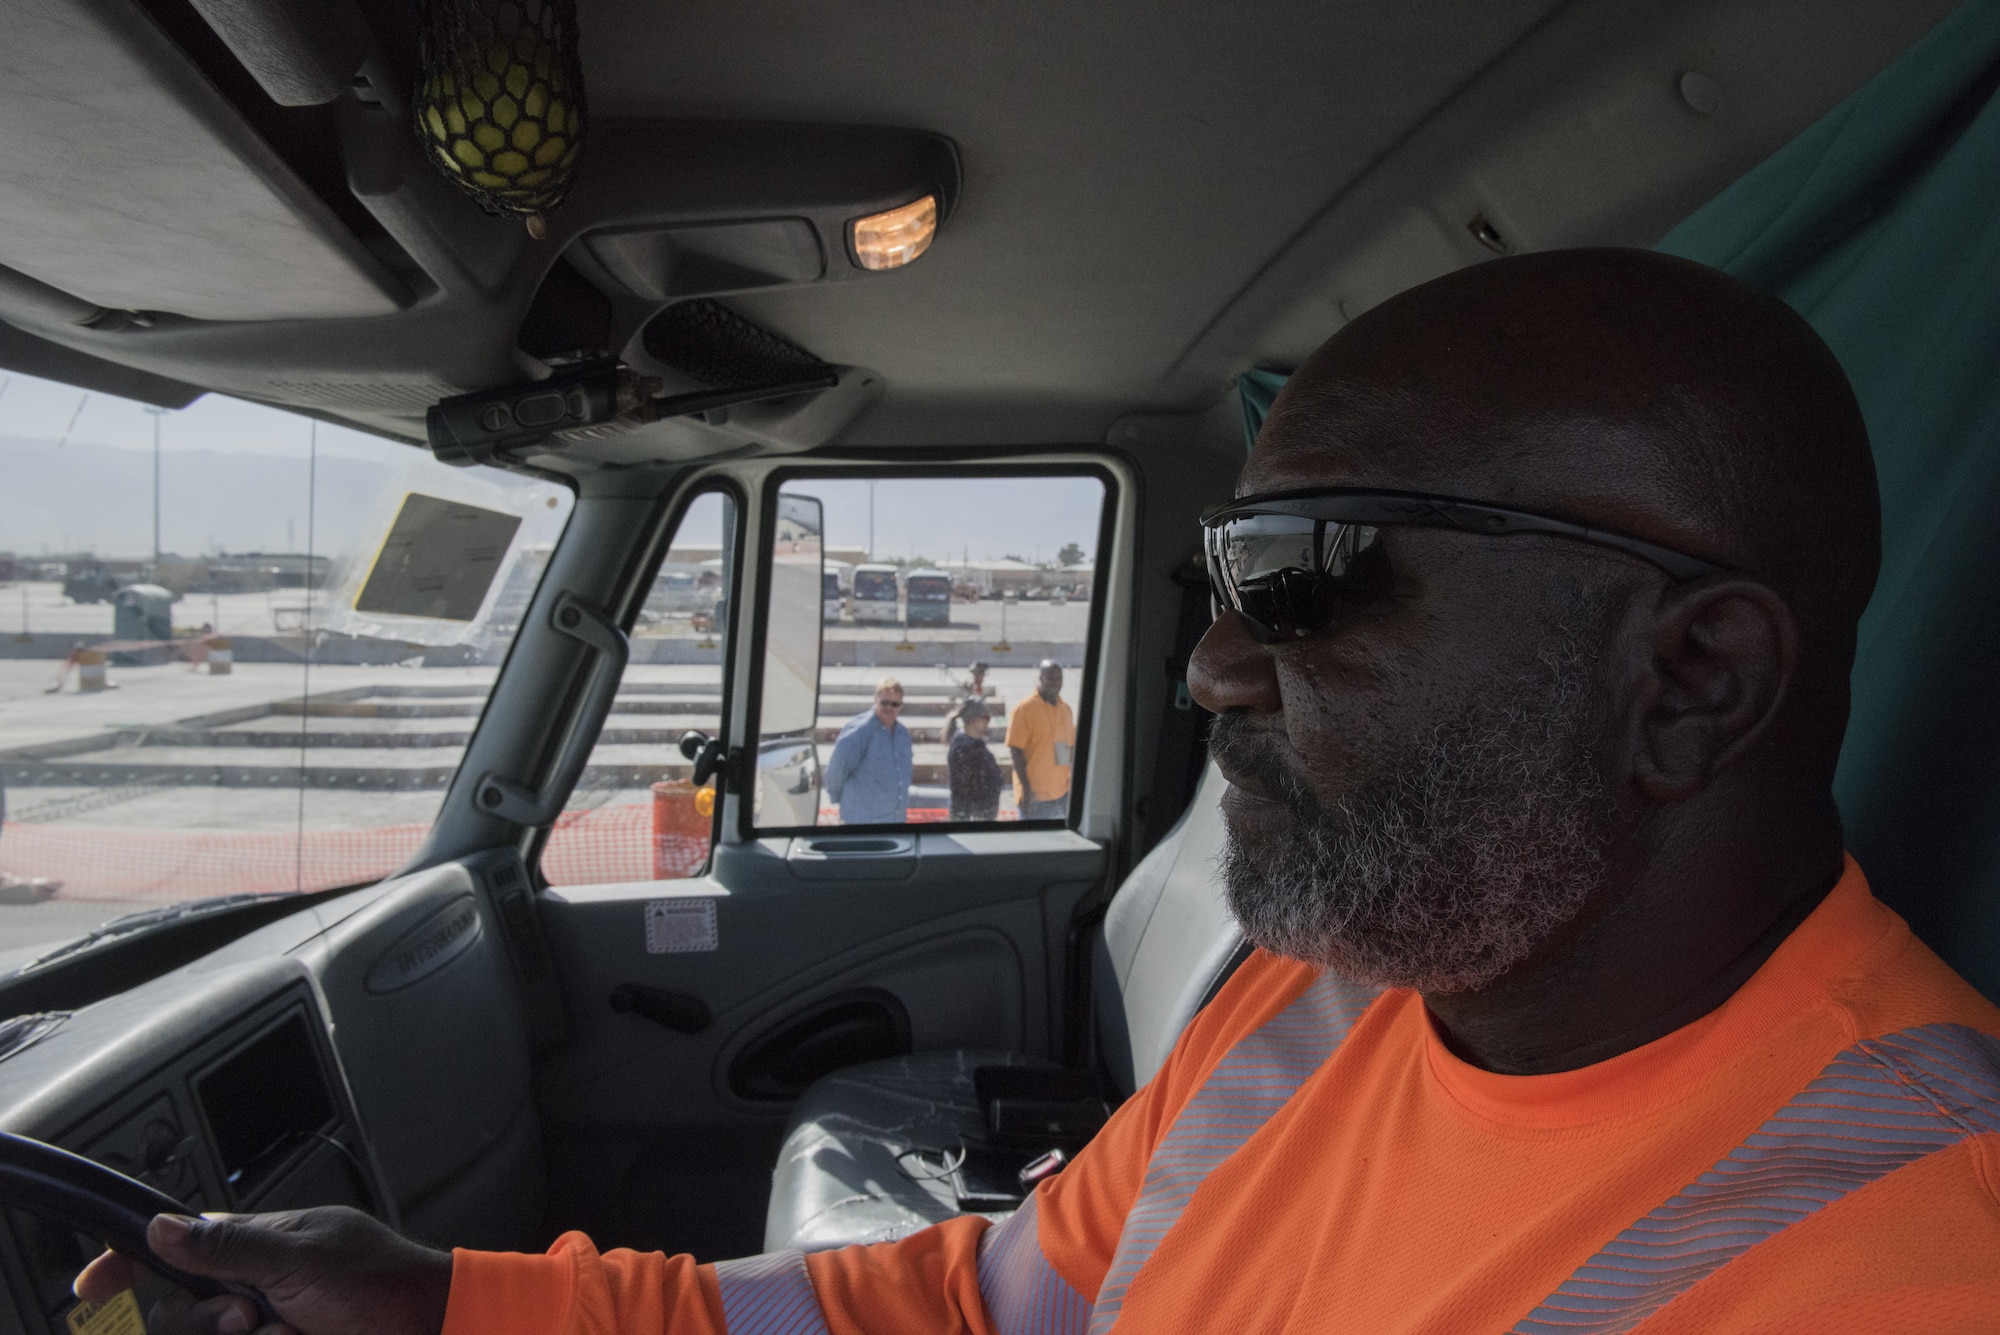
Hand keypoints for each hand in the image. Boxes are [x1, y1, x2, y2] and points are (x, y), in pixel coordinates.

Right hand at [74, 1208, 451, 1334]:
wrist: (425, 1326)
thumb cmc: (380, 1283)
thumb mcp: (300, 1259)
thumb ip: (228, 1246)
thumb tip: (162, 1226)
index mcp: (256, 1244)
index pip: (177, 1246)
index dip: (130, 1262)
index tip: (93, 1286)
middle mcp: (252, 1284)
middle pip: (178, 1310)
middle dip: (202, 1320)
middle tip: (247, 1318)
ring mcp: (264, 1322)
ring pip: (208, 1334)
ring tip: (287, 1332)